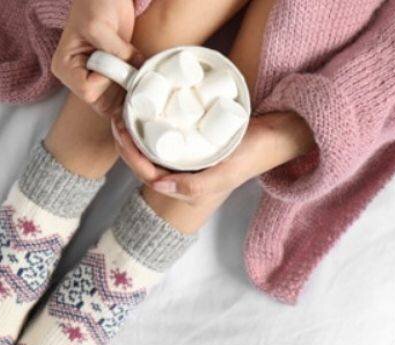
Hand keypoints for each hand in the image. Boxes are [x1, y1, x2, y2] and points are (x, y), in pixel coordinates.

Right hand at [52, 0, 140, 115]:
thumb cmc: (94, 3)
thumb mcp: (100, 27)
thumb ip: (116, 52)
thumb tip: (137, 72)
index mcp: (66, 67)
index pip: (87, 91)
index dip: (107, 81)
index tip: (120, 63)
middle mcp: (77, 77)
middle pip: (101, 102)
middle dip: (121, 94)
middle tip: (138, 79)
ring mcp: (95, 78)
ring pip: (112, 104)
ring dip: (129, 99)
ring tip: (142, 87)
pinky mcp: (111, 75)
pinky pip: (120, 97)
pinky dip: (132, 97)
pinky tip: (141, 94)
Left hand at [111, 111, 315, 203]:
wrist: (276, 135)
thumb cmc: (251, 156)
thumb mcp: (223, 174)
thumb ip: (193, 187)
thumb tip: (157, 184)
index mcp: (185, 186)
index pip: (145, 171)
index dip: (127, 152)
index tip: (121, 127)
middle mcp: (182, 173)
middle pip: (142, 159)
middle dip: (125, 139)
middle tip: (117, 113)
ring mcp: (187, 157)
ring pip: (151, 147)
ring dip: (134, 130)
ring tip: (126, 109)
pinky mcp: (194, 141)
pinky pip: (164, 134)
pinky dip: (151, 123)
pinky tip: (145, 107)